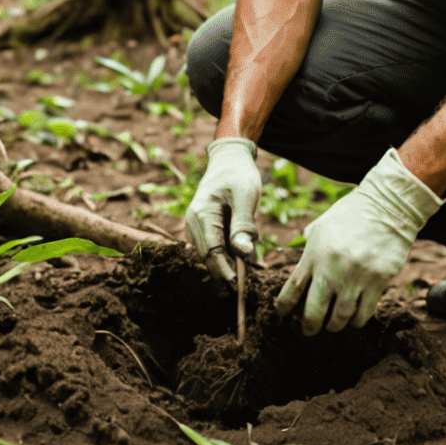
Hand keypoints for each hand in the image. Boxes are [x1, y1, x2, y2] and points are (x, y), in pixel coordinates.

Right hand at [185, 137, 261, 281]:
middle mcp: (193, 223)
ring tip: (252, 264)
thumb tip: (243, 253)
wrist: (229, 158)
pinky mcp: (204, 228)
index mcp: (202, 214)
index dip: (224, 270)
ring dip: (230, 261)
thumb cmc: (239, 174)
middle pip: (209, 257)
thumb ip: (243, 224)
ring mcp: (196, 226)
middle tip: (249, 279)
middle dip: (228, 269)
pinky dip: (229, 253)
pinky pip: (215, 246)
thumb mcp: (246, 195)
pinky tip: (246, 253)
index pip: (211, 251)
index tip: (237, 286)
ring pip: (213, 254)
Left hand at [275, 148, 441, 334]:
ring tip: (333, 323)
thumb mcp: (322, 225)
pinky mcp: (377, 282)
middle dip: (308, 326)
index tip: (282, 314)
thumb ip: (308, 248)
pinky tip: (354, 316)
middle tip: (309, 329)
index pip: (292, 290)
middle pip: (313, 313)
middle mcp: (332, 268)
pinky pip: (363, 315)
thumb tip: (300, 270)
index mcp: (315, 253)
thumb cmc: (351, 214)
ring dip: (334, 325)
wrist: (387, 205)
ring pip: (339, 319)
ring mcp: (355, 277)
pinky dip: (356, 320)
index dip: (284, 307)